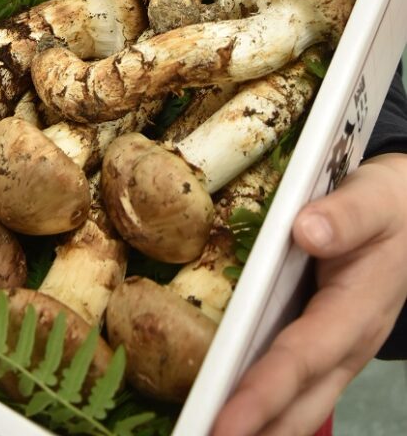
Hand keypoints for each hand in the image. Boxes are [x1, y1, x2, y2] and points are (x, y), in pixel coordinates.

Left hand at [211, 152, 406, 435]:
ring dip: (259, 429)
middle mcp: (348, 344)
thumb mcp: (373, 200)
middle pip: (300, 404)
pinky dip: (266, 410)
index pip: (301, 358)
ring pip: (300, 407)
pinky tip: (232, 416)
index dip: (262, 393)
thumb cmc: (387, 208)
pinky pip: (297, 389)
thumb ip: (345, 215)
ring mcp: (338, 351)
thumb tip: (307, 230)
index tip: (224, 422)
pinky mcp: (326, 347)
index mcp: (357, 310)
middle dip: (254, 433)